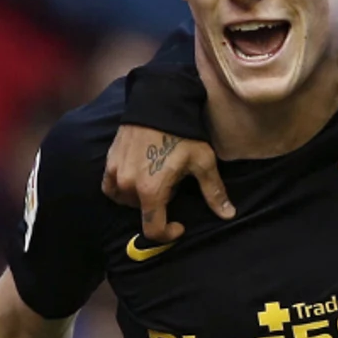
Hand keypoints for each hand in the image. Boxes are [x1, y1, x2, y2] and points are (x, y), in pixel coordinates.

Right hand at [101, 125, 231, 242]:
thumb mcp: (203, 162)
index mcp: (151, 191)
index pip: (153, 229)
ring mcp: (115, 174)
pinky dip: (122, 189)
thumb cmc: (182, 134)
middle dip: (159, 208)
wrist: (157, 103)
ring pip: (126, 201)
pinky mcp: (108, 162)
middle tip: (173, 187)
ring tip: (157, 180)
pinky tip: (137, 178)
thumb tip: (229, 215)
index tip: (179, 225)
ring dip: (141, 199)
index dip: (168, 234)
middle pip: (142, 213)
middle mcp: (128, 186)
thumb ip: (214, 192)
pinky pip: (110, 187)